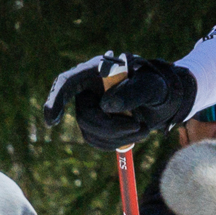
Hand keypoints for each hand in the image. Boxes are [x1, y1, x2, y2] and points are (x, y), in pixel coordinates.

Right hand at [47, 53, 195, 149]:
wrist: (164, 99)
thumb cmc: (157, 86)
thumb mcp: (152, 86)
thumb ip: (133, 92)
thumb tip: (105, 106)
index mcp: (96, 71)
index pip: (66, 82)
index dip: (56, 100)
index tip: (51, 121)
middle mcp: (88, 89)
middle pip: (84, 115)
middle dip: (111, 127)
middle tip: (139, 126)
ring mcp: (91, 108)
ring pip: (90, 132)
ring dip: (119, 137)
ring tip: (143, 128)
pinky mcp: (97, 124)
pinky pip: (97, 141)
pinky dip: (118, 143)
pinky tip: (135, 134)